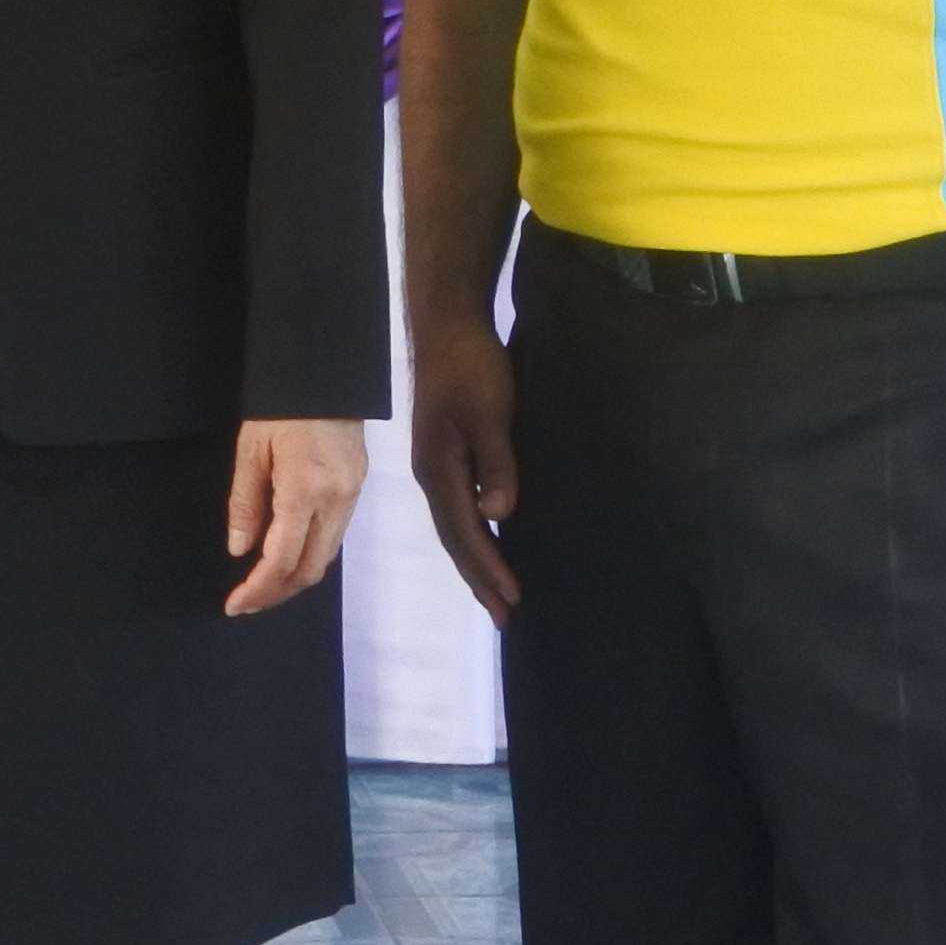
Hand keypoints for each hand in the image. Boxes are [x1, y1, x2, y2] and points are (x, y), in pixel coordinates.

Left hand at [223, 415, 363, 616]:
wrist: (324, 373)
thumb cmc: (279, 407)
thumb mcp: (250, 450)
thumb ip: (245, 503)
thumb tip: (240, 550)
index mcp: (305, 491)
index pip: (281, 559)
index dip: (258, 589)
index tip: (234, 605)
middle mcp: (337, 501)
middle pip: (310, 569)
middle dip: (277, 593)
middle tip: (246, 602)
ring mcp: (353, 495)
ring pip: (326, 557)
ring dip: (295, 578)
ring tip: (263, 585)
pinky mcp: (358, 487)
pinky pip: (335, 536)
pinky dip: (310, 554)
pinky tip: (288, 554)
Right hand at [406, 320, 521, 623]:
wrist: (448, 327)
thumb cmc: (471, 368)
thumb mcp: (489, 413)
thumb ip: (496, 463)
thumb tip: (500, 515)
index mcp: (439, 470)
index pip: (465, 532)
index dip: (488, 568)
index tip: (513, 600)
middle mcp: (432, 475)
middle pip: (455, 538)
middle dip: (479, 579)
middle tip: (505, 617)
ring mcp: (436, 465)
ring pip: (455, 526)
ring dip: (476, 561)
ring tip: (496, 592)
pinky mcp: (446, 453)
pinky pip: (459, 508)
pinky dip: (474, 534)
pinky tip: (489, 538)